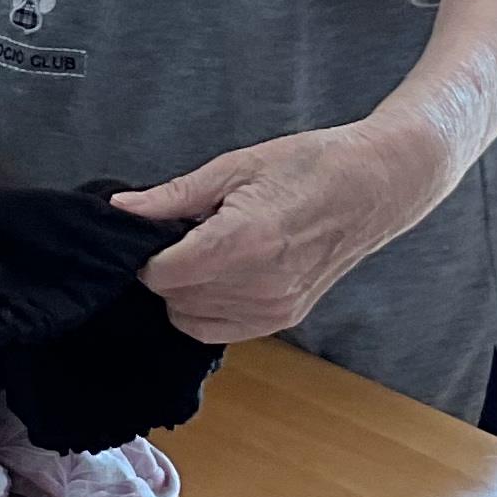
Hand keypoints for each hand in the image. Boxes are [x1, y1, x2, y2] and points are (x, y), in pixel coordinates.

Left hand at [113, 118, 441, 344]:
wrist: (375, 186)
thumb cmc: (310, 166)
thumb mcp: (235, 167)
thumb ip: (173, 197)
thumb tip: (121, 208)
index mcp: (243, 241)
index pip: (160, 274)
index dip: (148, 254)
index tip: (159, 233)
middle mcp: (260, 283)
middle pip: (172, 296)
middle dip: (168, 267)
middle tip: (191, 234)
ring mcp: (274, 307)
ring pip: (190, 316)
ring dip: (188, 288)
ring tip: (216, 249)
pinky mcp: (284, 318)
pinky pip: (217, 330)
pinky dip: (206, 308)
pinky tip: (224, 274)